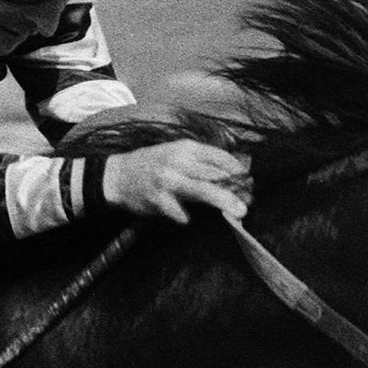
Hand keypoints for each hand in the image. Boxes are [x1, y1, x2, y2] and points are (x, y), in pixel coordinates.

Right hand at [100, 140, 251, 224]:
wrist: (117, 175)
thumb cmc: (153, 165)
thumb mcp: (178, 154)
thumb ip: (203, 162)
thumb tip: (236, 171)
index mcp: (186, 148)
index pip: (220, 157)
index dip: (239, 170)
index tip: (249, 182)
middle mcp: (179, 161)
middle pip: (215, 174)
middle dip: (237, 188)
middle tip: (250, 201)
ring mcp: (168, 180)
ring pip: (202, 190)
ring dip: (223, 201)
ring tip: (239, 211)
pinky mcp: (158, 199)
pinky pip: (179, 211)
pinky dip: (186, 217)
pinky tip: (187, 218)